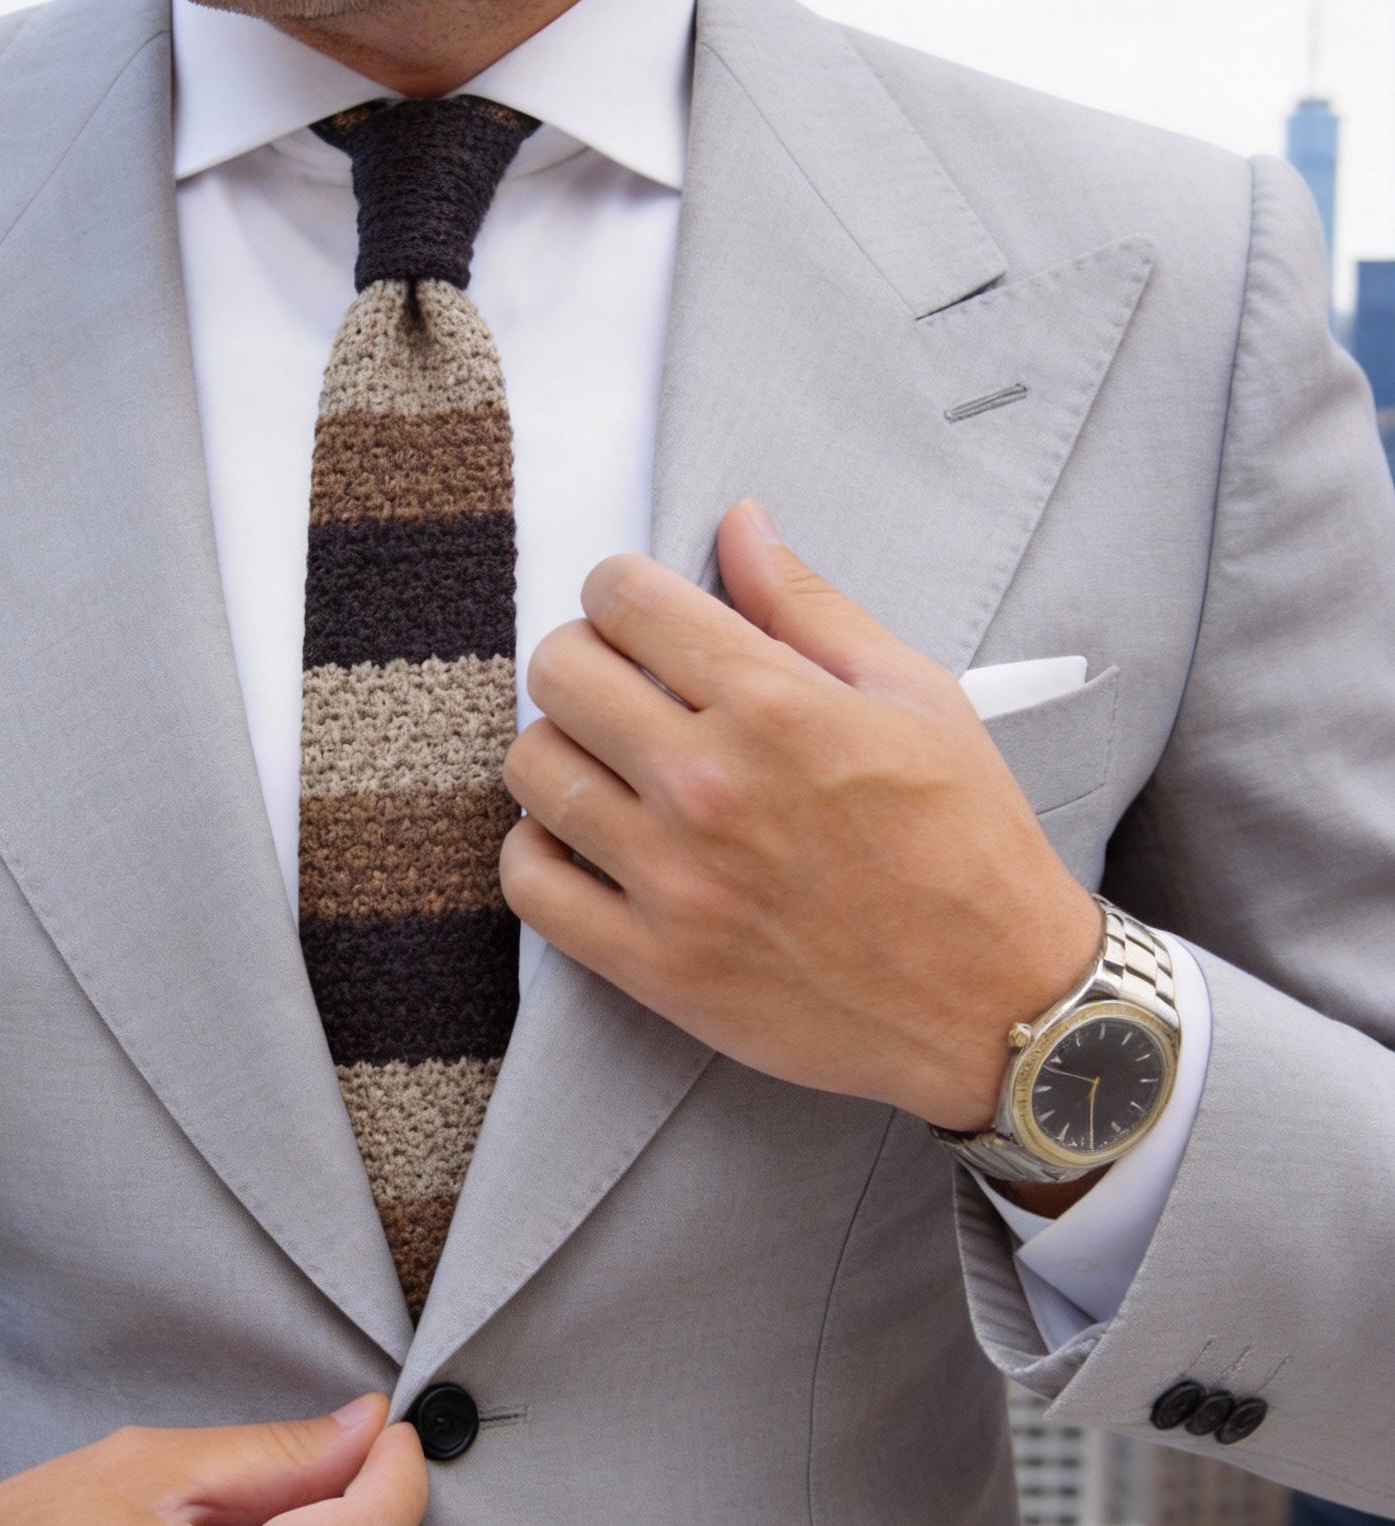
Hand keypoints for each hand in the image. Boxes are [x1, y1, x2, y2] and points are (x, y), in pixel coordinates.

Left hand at [500, 500, 1101, 1133]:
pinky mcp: (653, 964)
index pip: (625, 600)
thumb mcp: (915, 696)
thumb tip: (738, 523)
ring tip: (604, 763)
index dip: (619, 589)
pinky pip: (530, 885)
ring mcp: (672, 881)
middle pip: (559, 673)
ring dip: (557, 750)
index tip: (637, 613)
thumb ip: (809, 606)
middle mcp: (709, 786)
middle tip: (618, 684)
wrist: (996, 1003)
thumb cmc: (966, 843)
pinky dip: (537, 852)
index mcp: (775, 706)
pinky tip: (582, 840)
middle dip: (580, 657)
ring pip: (532, 770)